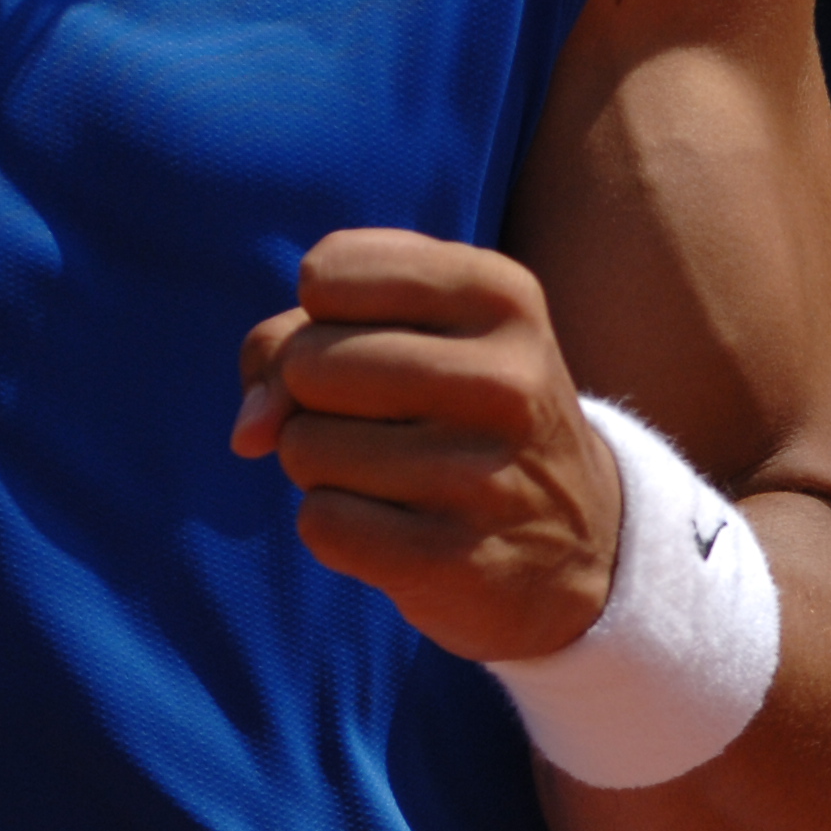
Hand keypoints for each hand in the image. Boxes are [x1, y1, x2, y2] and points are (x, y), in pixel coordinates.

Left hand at [230, 227, 623, 662]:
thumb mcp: (412, 335)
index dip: (321, 316)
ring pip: (303, 446)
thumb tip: (249, 430)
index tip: (376, 343)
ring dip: (322, 467)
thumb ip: (296, 340)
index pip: (326, 272)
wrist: (582, 544)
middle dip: (313, 399)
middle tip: (383, 423)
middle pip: (308, 363)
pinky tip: (396, 528)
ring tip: (396, 476)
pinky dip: (333, 526)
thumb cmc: (460, 412)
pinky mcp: (455, 559)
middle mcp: (504, 376)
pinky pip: (319, 522)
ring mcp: (484, 473)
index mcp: (499, 292)